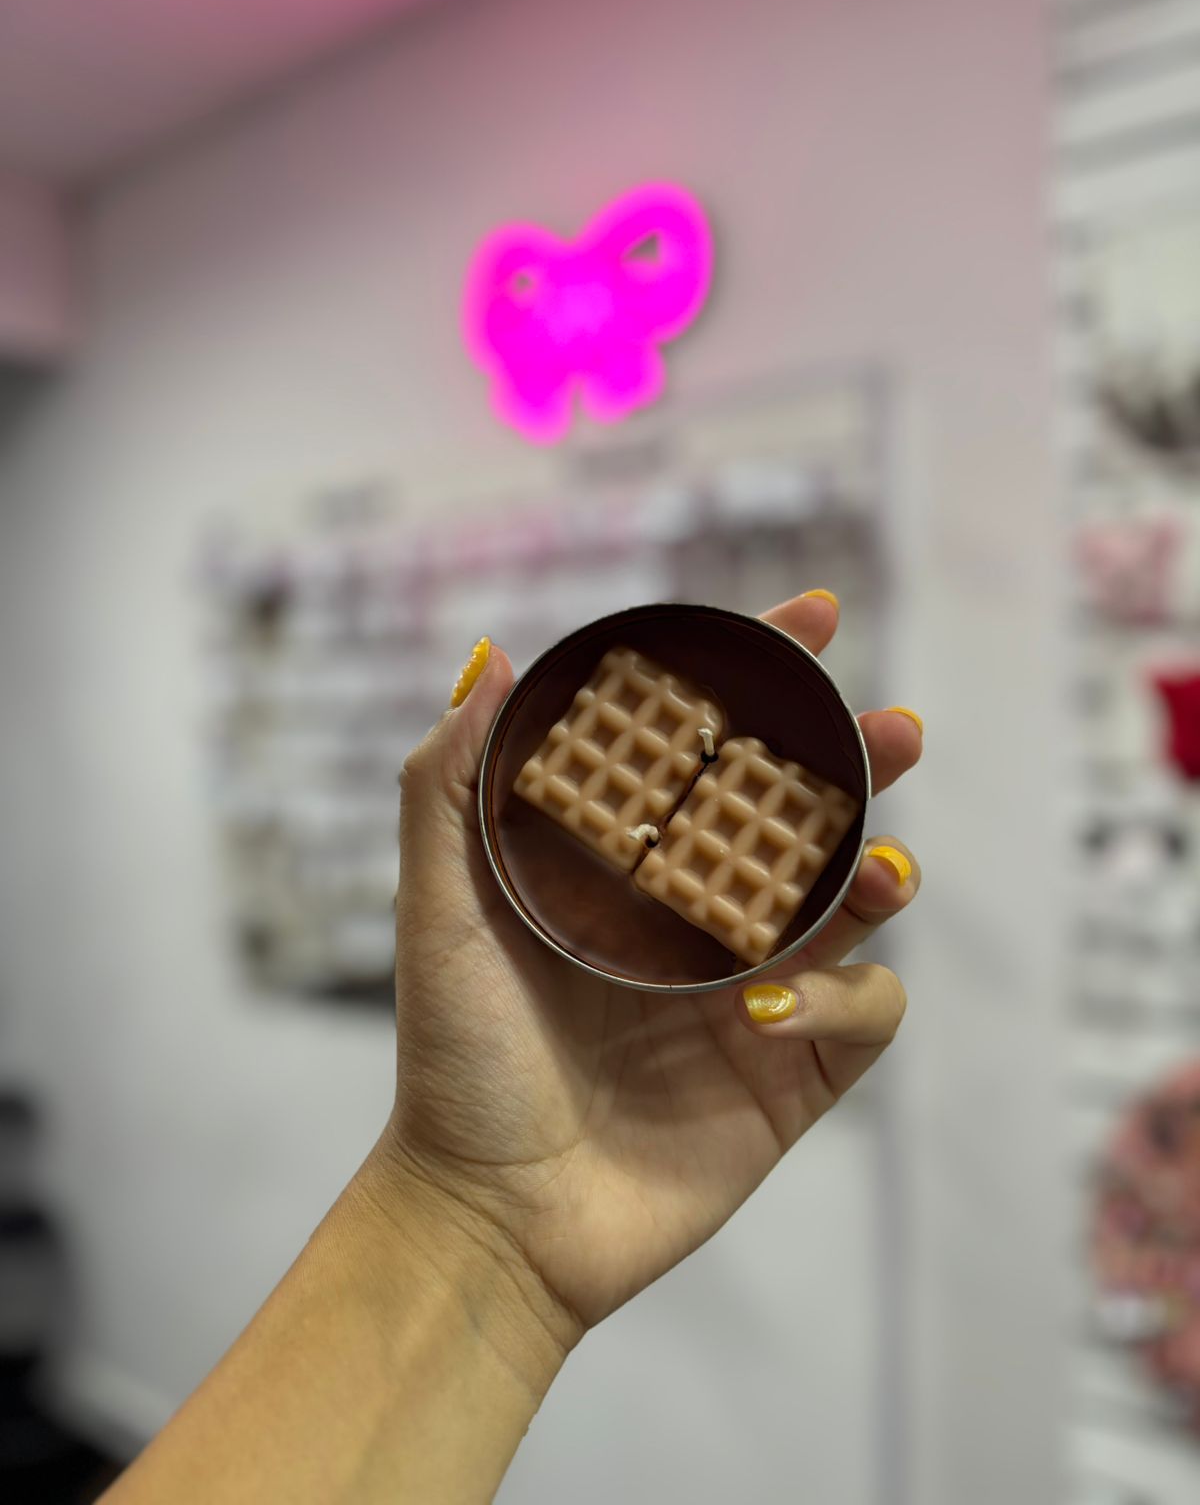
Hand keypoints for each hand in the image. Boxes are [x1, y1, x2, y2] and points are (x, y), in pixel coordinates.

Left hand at [381, 592, 921, 1347]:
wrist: (489, 1216)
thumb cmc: (456, 1057)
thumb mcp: (438, 908)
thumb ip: (447, 784)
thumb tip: (493, 658)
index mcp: (630, 866)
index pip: (711, 752)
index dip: (764, 677)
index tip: (809, 616)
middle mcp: (700, 917)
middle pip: (808, 815)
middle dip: (862, 763)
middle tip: (896, 731)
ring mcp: (753, 993)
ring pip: (858, 906)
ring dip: (883, 871)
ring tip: (879, 867)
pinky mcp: (792, 1072)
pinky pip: (866, 1012)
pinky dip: (846, 996)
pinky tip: (772, 1007)